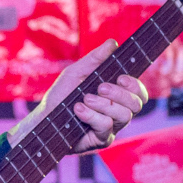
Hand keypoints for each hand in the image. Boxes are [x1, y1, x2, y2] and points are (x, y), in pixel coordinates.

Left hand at [10, 40, 148, 152]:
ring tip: (85, 99)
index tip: (121, 77)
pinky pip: (106, 126)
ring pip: (124, 116)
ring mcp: (112, 127)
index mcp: (116, 96)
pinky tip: (78, 109)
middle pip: (136, 104)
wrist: (44, 118)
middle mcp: (118, 112)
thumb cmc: (62, 95)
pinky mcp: (101, 140)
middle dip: (120, 94)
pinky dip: (91, 115)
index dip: (135, 85)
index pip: (139, 92)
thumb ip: (95, 59)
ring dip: (104, 104)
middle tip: (100, 87)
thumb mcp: (76, 73)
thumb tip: (112, 43)